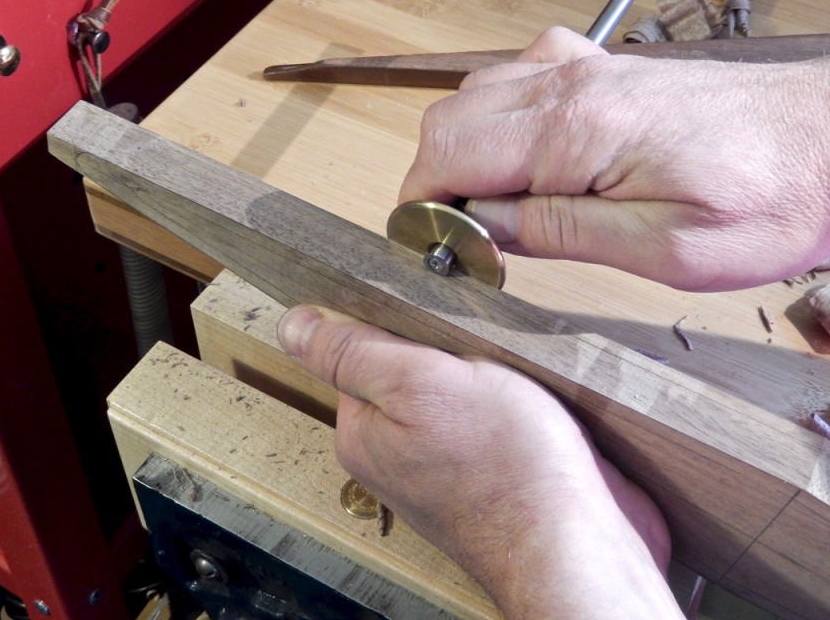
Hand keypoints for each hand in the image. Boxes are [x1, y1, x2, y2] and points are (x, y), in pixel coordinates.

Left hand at [278, 304, 683, 619]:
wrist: (578, 548)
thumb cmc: (506, 468)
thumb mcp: (419, 383)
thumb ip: (354, 353)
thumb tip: (294, 324)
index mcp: (362, 433)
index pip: (358, 353)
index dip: (398, 328)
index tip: (432, 331)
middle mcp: (394, 456)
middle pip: (407, 372)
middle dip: (445, 354)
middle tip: (478, 361)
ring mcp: (441, 470)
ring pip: (451, 396)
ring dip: (483, 378)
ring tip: (508, 389)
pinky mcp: (487, 476)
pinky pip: (487, 423)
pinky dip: (509, 407)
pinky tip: (529, 414)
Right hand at [399, 27, 829, 290]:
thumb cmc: (772, 195)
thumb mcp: (665, 248)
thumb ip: (558, 232)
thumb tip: (478, 227)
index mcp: (576, 129)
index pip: (447, 156)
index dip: (422, 207)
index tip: (433, 249)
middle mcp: (569, 85)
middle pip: (445, 122)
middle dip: (434, 183)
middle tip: (463, 237)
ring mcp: (583, 68)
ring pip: (471, 98)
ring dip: (463, 154)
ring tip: (498, 209)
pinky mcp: (600, 69)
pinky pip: (515, 78)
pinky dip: (497, 119)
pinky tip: (525, 156)